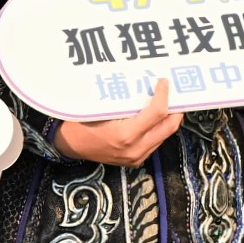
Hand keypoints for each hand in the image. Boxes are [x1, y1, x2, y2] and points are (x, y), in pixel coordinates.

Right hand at [54, 79, 183, 167]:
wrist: (68, 145)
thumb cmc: (81, 123)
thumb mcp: (101, 107)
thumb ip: (125, 101)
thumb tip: (145, 84)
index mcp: (126, 134)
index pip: (157, 113)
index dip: (164, 95)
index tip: (164, 82)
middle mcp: (135, 149)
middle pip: (169, 127)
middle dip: (175, 109)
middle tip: (174, 94)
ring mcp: (136, 157)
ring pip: (164, 136)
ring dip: (167, 119)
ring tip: (165, 103)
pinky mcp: (135, 160)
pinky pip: (154, 143)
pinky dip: (157, 129)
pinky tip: (153, 118)